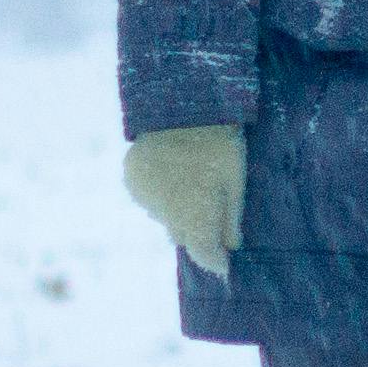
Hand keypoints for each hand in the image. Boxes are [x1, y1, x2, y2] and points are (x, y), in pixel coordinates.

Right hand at [123, 124, 243, 278]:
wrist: (183, 108)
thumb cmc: (221, 146)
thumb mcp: (236, 183)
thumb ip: (231, 220)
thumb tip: (230, 248)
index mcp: (195, 219)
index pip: (204, 255)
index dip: (215, 258)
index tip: (224, 258)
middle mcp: (165, 215)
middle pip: (184, 234)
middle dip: (198, 227)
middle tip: (211, 200)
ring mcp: (145, 197)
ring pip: (164, 215)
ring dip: (177, 207)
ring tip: (192, 179)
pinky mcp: (132, 180)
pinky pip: (149, 197)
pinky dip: (160, 191)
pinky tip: (172, 172)